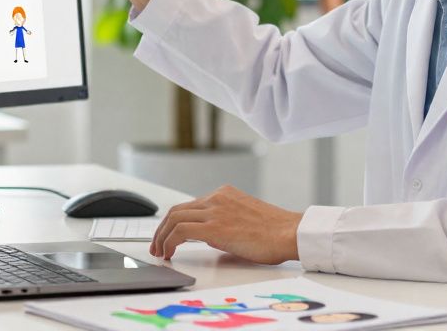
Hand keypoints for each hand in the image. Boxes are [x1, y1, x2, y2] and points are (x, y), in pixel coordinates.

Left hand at [149, 185, 302, 264]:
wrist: (289, 232)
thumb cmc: (275, 232)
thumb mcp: (244, 219)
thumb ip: (224, 222)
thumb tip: (208, 237)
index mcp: (224, 194)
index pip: (190, 206)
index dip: (174, 222)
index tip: (169, 236)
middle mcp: (217, 198)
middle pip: (177, 210)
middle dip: (162, 229)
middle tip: (157, 245)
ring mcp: (215, 210)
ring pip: (174, 218)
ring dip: (162, 236)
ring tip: (160, 252)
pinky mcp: (214, 226)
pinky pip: (180, 231)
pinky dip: (169, 241)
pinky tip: (169, 253)